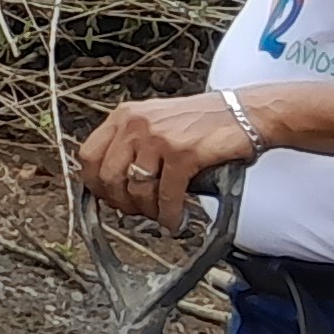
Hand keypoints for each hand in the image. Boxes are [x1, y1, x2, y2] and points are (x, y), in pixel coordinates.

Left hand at [75, 90, 255, 230]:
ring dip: (146, 211)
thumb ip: (131, 143)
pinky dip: (169, 215)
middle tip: (133, 212)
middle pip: (107, 176)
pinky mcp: (183, 153)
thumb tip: (112, 183)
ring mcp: (159, 138)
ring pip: (137, 189)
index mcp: (124, 116)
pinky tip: (174, 221)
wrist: (245, 113)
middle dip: (119, 202)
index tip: (106, 197)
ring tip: (157, 216)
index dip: (93, 183)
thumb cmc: (202, 121)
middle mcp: (136, 125)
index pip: (88, 155)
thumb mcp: (155, 121)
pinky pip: (166, 195)